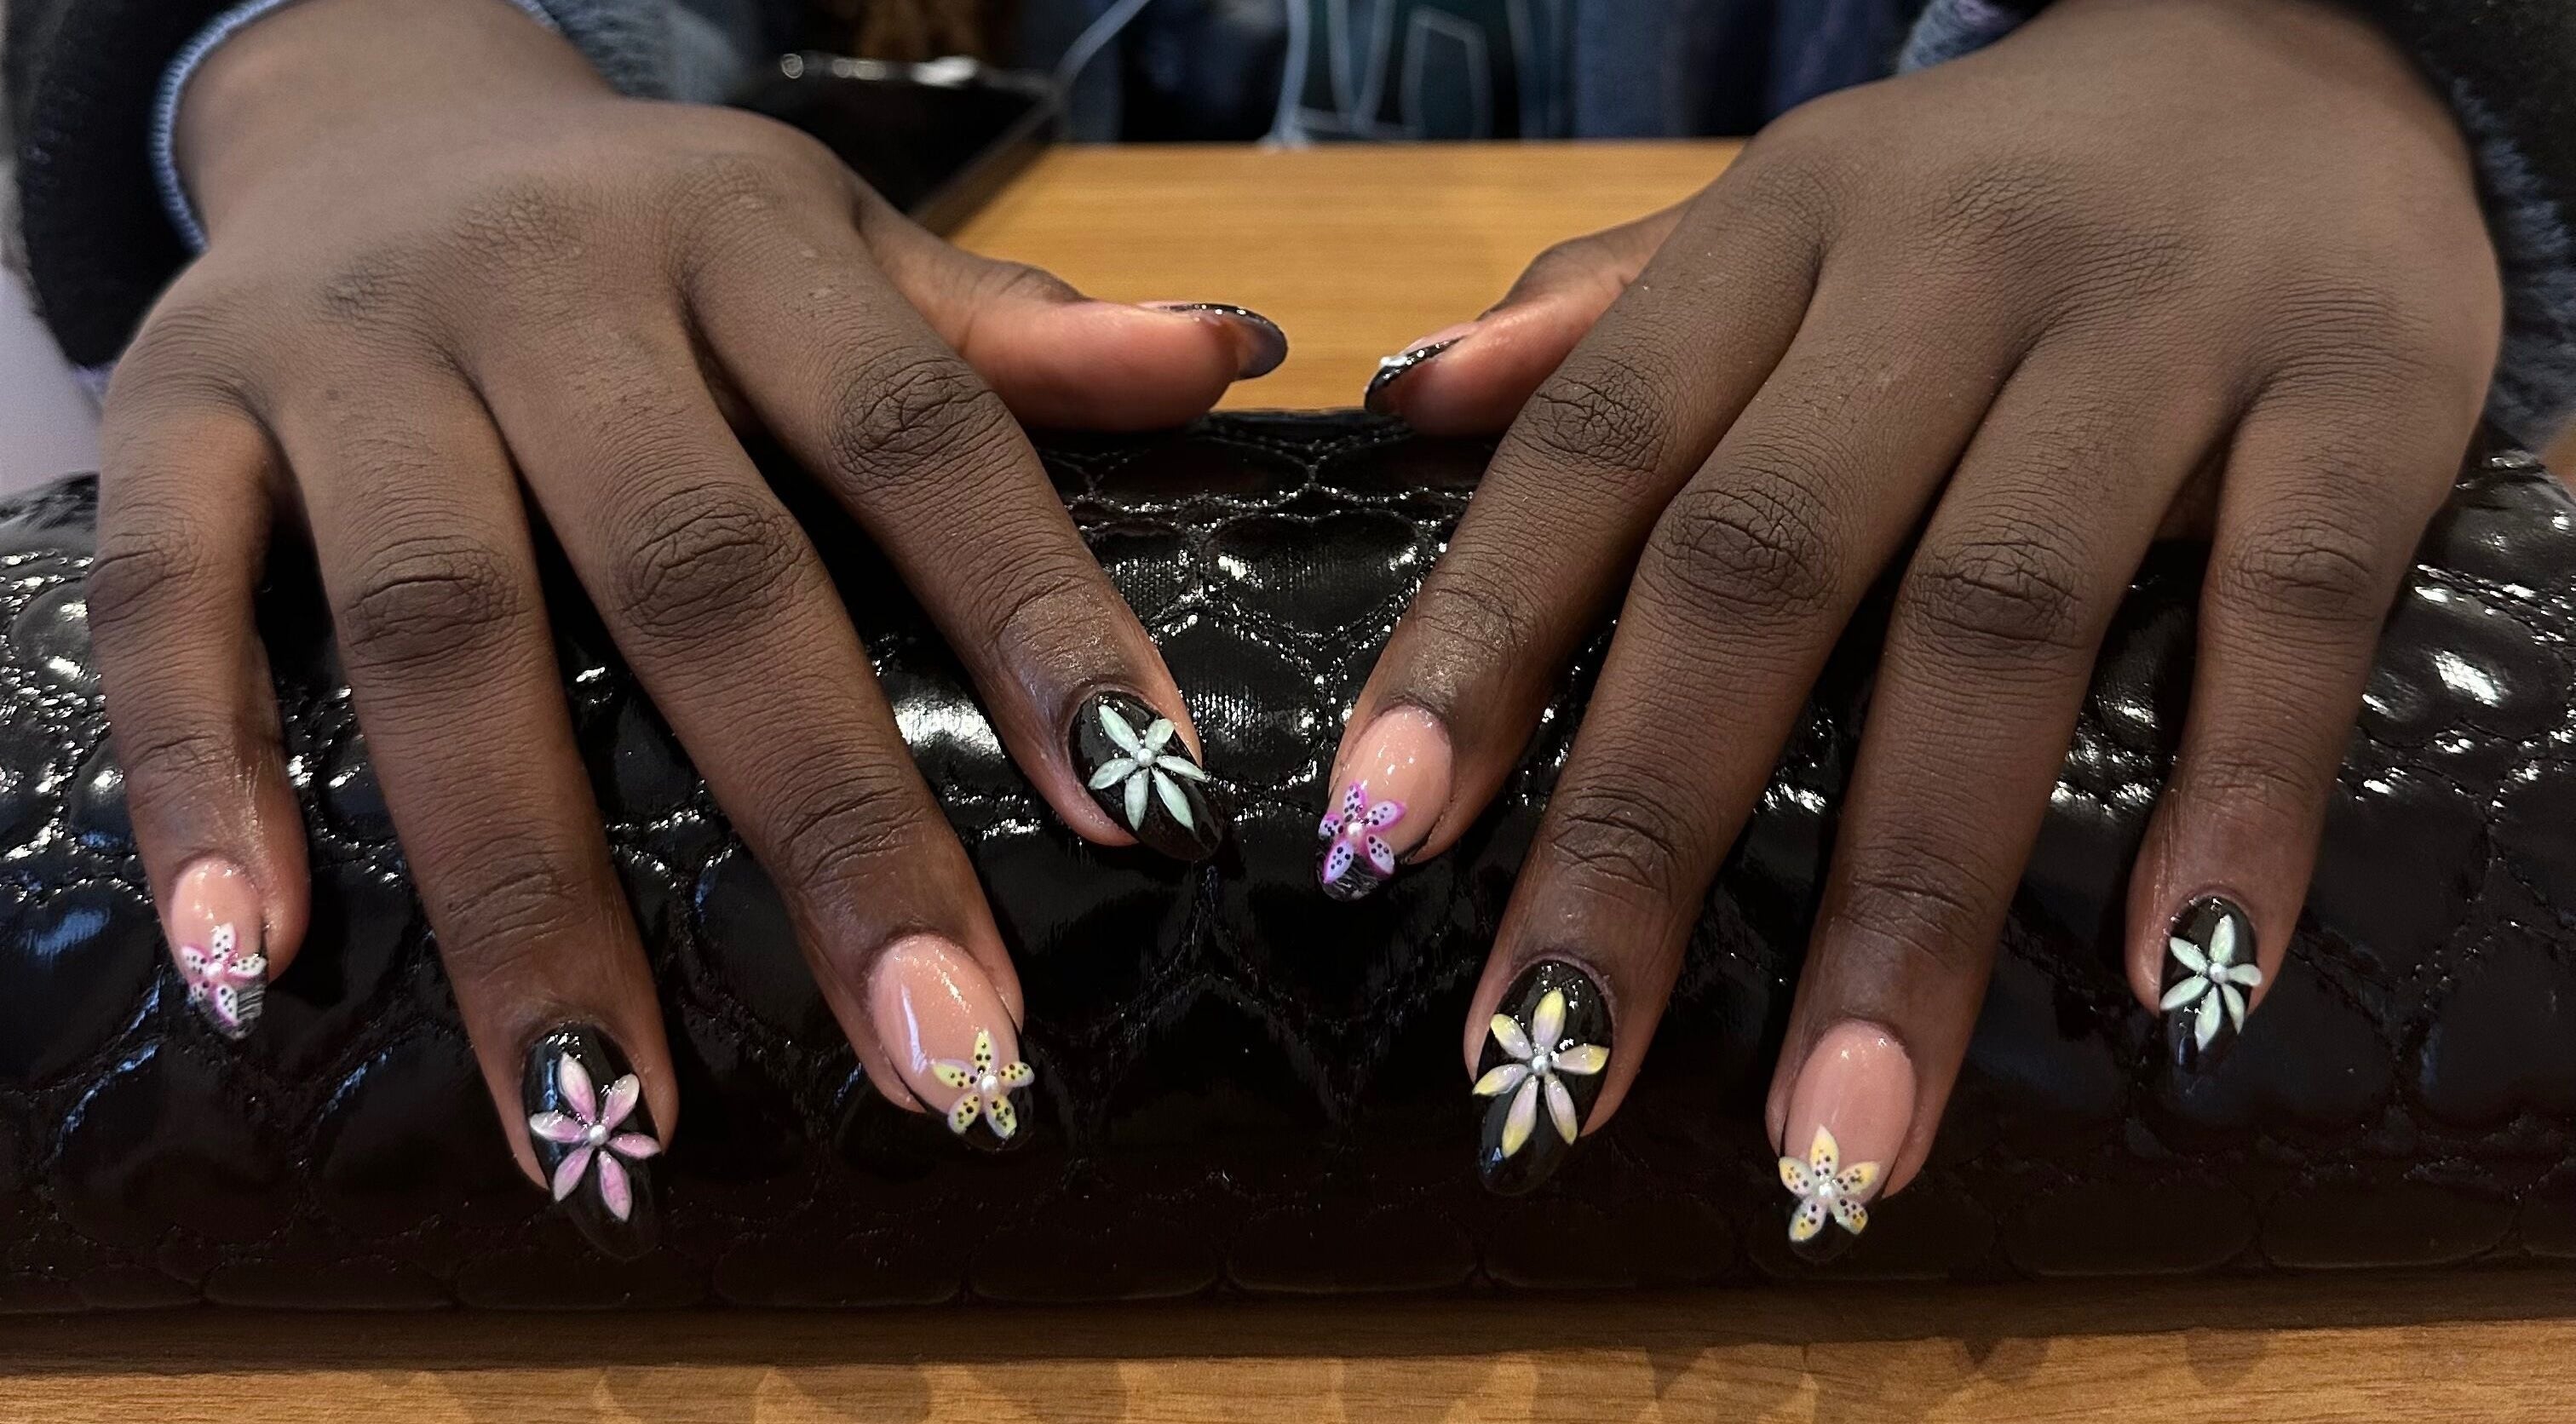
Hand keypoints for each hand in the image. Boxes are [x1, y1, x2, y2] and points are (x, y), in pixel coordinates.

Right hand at [88, 0, 1276, 1255]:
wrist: (370, 107)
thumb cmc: (651, 233)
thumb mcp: (834, 244)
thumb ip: (1007, 334)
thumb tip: (1225, 363)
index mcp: (749, 241)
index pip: (918, 434)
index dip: (1035, 614)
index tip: (1144, 809)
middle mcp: (551, 291)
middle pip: (700, 570)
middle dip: (829, 821)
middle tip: (940, 1056)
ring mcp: (350, 353)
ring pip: (440, 627)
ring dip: (520, 887)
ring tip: (602, 1111)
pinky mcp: (170, 406)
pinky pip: (169, 603)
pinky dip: (205, 778)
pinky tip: (254, 962)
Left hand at [1341, 0, 2499, 1231]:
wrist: (2313, 42)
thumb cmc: (2001, 182)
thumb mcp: (1793, 211)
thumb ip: (1610, 314)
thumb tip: (1411, 401)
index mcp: (1780, 236)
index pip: (1596, 448)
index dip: (1479, 642)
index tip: (1380, 837)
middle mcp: (1944, 272)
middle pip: (1759, 570)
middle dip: (1640, 838)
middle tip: (1552, 1063)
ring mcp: (2157, 328)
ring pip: (1997, 625)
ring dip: (1912, 903)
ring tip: (1838, 1133)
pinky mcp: (2366, 388)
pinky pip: (2287, 609)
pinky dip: (2234, 798)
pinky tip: (2174, 979)